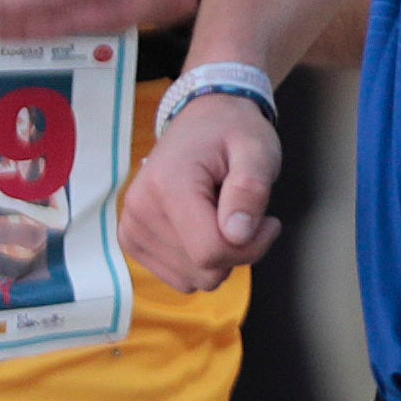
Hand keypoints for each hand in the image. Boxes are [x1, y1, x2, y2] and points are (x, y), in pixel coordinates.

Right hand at [119, 87, 281, 294]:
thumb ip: (250, 189)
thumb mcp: (256, 150)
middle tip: (244, 214)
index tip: (269, 222)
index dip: (251, 247)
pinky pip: (178, 278)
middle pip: (204, 271)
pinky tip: (202, 228)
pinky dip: (198, 262)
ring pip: (192, 280)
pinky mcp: (131, 240)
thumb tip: (237, 234)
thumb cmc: (231, 132)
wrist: (200, 120)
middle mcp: (141, 210)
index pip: (211, 251)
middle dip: (236, 252)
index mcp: (168, 185)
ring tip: (220, 215)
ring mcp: (131, 228)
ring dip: (218, 258)